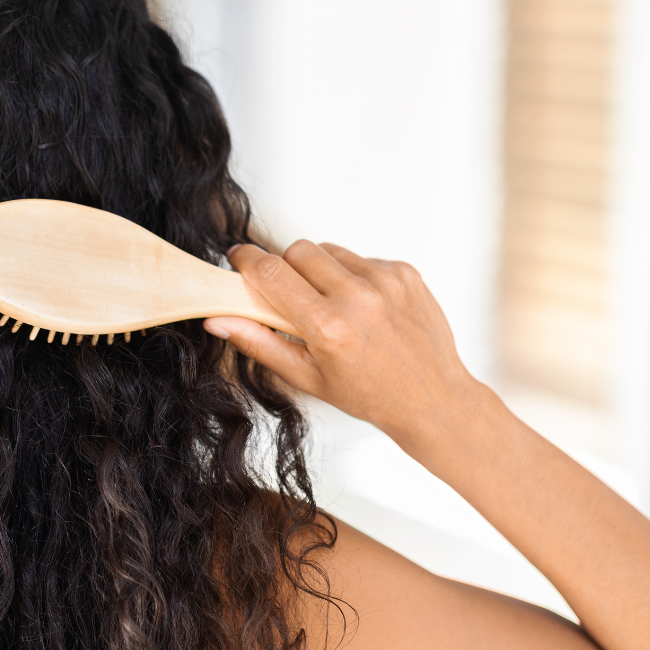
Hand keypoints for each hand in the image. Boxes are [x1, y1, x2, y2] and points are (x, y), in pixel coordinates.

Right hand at [206, 240, 487, 439]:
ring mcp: (386, 281)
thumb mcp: (306, 377)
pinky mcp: (404, 273)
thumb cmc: (369, 394)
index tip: (239, 258)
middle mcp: (358, 298)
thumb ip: (258, 343)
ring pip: (329, 250)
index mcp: (328, 327)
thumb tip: (218, 320)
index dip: (247, 260)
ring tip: (330, 304)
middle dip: (285, 266)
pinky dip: (352, 276)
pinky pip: (361, 258)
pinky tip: (361, 307)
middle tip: (289, 294)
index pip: (272, 272)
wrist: (432, 399)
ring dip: (319, 270)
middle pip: (298, 250)